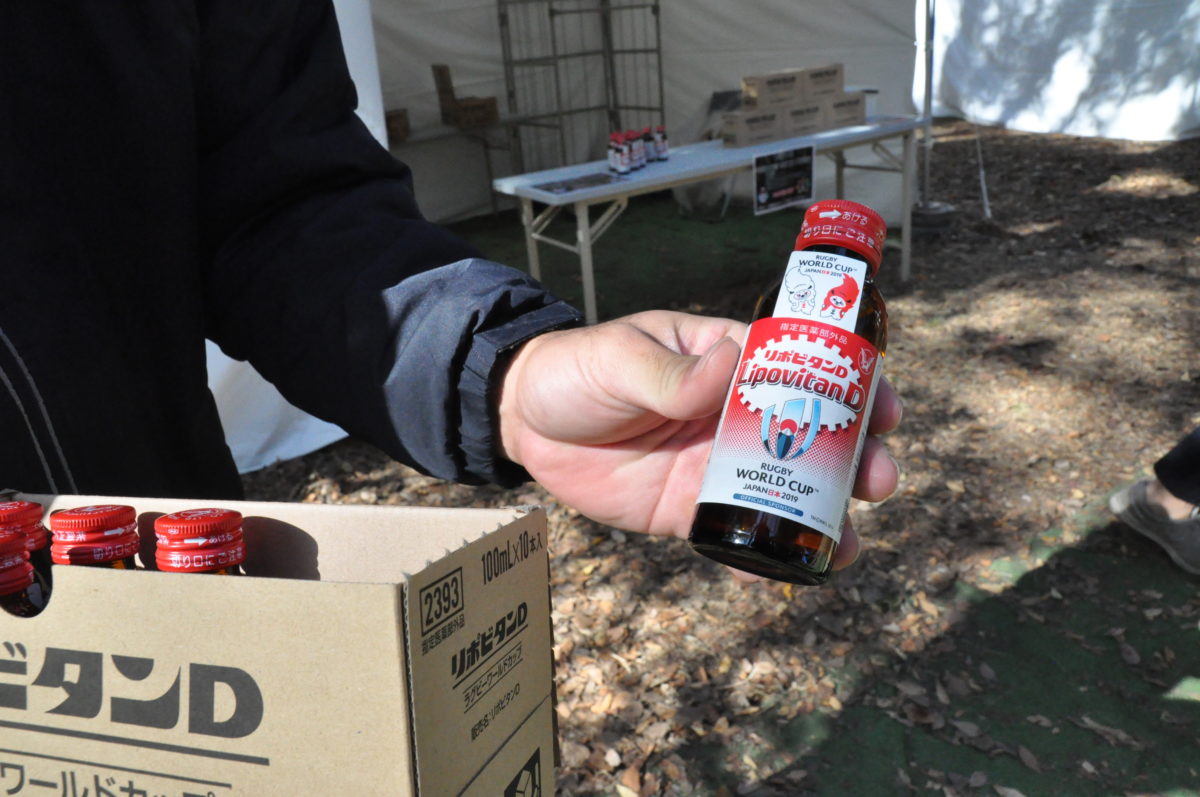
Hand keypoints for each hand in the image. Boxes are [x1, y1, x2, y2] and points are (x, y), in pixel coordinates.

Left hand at [498, 310, 901, 573]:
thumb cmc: (575, 369)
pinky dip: (757, 558)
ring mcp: (712, 465)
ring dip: (820, 516)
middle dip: (852, 458)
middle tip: (877, 480)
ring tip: (846, 544)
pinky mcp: (685, 509)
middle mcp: (731, 415)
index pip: (802, 369)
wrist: (523, 422)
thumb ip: (670, 373)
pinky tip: (783, 576)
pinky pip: (730, 535)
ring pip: (780, 492)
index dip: (851, 386)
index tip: (885, 408)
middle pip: (808, 437)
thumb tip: (729, 365)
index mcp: (726, 363)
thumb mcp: (619, 358)